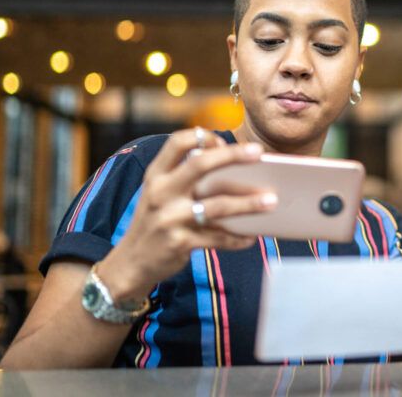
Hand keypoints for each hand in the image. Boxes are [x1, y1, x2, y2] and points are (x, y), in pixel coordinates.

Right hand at [97, 129, 277, 300]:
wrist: (130, 264)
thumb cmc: (155, 222)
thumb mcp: (160, 195)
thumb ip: (185, 179)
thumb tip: (236, 170)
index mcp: (156, 175)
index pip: (178, 142)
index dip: (204, 137)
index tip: (224, 141)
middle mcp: (161, 193)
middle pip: (200, 165)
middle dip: (232, 156)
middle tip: (259, 153)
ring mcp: (169, 219)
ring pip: (217, 205)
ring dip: (248, 203)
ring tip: (271, 200)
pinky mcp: (180, 243)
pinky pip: (218, 238)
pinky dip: (239, 237)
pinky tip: (253, 236)